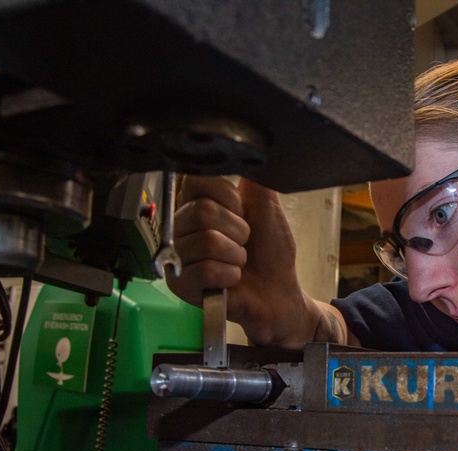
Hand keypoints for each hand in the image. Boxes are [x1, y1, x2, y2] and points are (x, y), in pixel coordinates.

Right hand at [168, 176, 314, 346]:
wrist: (278, 292)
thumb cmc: (271, 254)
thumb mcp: (269, 209)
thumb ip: (256, 180)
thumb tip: (249, 150)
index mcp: (199, 203)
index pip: (196, 180)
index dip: (228, 198)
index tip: (242, 213)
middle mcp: (183, 227)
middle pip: (201, 212)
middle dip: (237, 230)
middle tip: (244, 243)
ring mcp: (179, 256)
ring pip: (206, 242)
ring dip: (235, 256)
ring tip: (238, 262)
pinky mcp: (181, 284)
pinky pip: (205, 270)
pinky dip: (229, 275)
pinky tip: (231, 279)